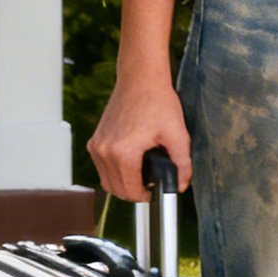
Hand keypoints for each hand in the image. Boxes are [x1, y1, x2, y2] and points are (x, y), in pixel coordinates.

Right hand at [87, 72, 192, 203]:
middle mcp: (104, 151)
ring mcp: (97, 146)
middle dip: (134, 192)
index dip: (146, 197)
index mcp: (123, 153)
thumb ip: (182, 164)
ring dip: (122, 183)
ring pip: (106, 181)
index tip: (155, 192)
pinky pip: (102, 167)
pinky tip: (130, 163)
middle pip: (116, 190)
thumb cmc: (157, 102)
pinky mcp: (95, 140)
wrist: (140, 79)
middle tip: (150, 184)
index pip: (131, 191)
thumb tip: (180, 185)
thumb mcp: (178, 134)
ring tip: (141, 174)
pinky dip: (114, 171)